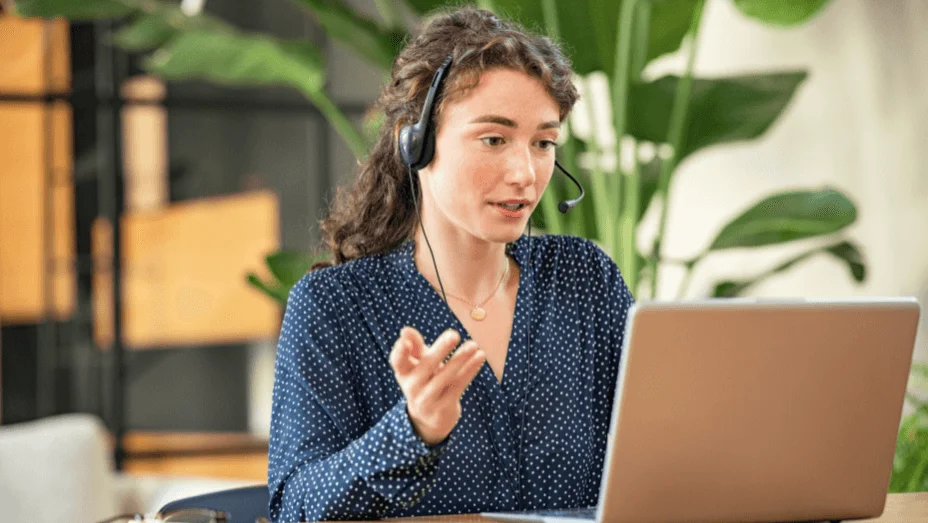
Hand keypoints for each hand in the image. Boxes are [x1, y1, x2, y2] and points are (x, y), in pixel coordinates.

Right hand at [389, 326, 485, 445]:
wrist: (429, 418)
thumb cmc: (424, 380)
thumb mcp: (417, 364)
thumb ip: (415, 346)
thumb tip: (406, 330)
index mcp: (403, 372)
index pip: (397, 361)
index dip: (399, 352)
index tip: (405, 342)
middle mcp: (412, 387)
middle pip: (426, 366)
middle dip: (440, 350)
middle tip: (454, 334)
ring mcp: (427, 399)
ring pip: (445, 377)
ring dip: (460, 359)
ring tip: (473, 345)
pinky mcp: (443, 407)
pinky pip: (458, 385)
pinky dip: (470, 370)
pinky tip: (480, 357)